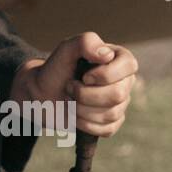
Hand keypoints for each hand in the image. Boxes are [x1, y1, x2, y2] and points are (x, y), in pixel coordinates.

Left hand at [11, 31, 137, 137]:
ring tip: (71, 100)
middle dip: (85, 94)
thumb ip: (86, 42)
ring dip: (81, 109)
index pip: (129, 66)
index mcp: (120, 59)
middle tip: (70, 88)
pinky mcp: (112, 122)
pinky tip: (75, 114)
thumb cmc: (56, 69)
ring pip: (110, 114)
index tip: (84, 76)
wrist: (42, 94)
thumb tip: (107, 55)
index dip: (105, 75)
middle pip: (118, 94)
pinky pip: (107, 129)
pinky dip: (85, 124)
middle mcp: (125, 81)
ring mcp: (120, 103)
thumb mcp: (66, 49)